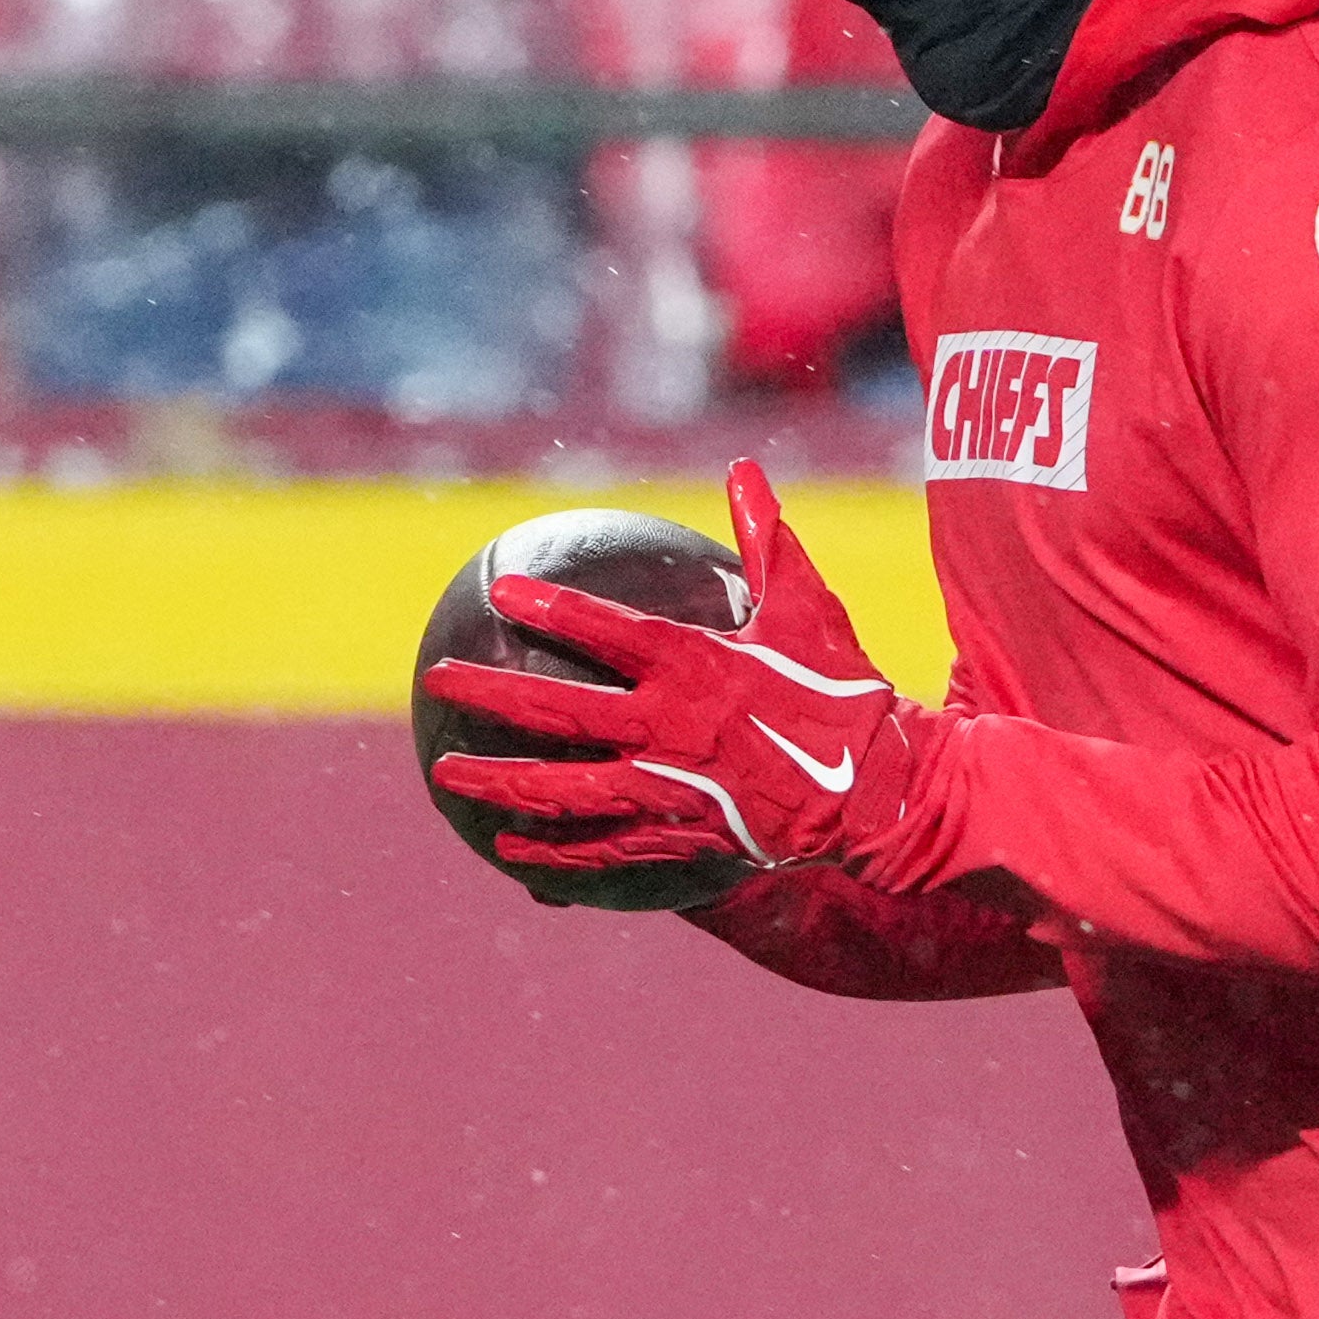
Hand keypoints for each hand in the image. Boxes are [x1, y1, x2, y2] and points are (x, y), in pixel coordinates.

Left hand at [423, 462, 950, 892]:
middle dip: (491, 694)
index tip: (501, 589)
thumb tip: (746, 466)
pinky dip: (555, 852)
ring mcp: (670, 790)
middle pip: (560, 712)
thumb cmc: (843, 686)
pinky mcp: (681, 838)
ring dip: (500, 780)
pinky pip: (605, 849)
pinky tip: (510, 852)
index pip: (606, 629)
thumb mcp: (808, 603)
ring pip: (565, 789)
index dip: (550, 607)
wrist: (882, 788)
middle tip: (436, 680)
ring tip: (447, 771)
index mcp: (695, 665)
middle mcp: (670, 728)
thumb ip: (765, 536)